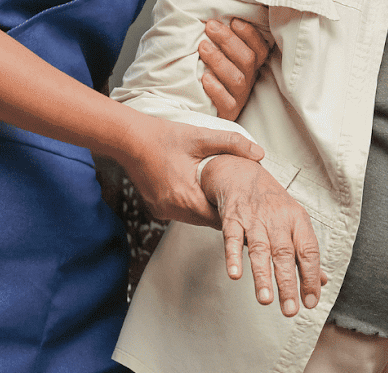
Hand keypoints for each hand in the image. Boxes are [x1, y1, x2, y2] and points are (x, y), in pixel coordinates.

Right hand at [118, 117, 262, 226]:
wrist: (127, 138)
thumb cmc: (162, 136)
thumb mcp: (200, 137)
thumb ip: (232, 144)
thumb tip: (259, 153)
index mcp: (186, 197)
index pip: (220, 218)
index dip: (236, 213)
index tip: (249, 209)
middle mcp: (173, 209)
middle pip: (209, 220)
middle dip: (223, 212)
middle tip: (241, 205)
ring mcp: (163, 210)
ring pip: (195, 218)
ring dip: (207, 208)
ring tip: (222, 198)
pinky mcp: (156, 208)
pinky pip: (182, 213)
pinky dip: (192, 205)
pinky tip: (199, 193)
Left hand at [198, 18, 269, 121]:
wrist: (196, 105)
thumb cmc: (205, 73)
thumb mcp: (219, 55)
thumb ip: (222, 42)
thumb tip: (215, 21)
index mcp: (249, 66)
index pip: (260, 50)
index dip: (250, 35)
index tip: (234, 22)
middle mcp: (247, 80)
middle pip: (248, 60)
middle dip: (229, 41)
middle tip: (211, 27)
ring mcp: (238, 97)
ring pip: (237, 79)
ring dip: (219, 60)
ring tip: (203, 47)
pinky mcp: (227, 112)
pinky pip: (226, 103)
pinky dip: (216, 89)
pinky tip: (205, 78)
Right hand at [200, 154, 325, 315]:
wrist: (241, 174)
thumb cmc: (272, 204)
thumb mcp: (295, 222)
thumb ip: (306, 253)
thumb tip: (323, 281)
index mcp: (298, 221)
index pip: (309, 252)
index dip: (311, 277)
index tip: (311, 301)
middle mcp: (278, 220)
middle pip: (285, 255)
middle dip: (288, 284)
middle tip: (290, 310)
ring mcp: (254, 219)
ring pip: (260, 250)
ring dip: (263, 276)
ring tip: (266, 300)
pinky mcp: (232, 219)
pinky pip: (232, 239)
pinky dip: (233, 257)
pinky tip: (235, 275)